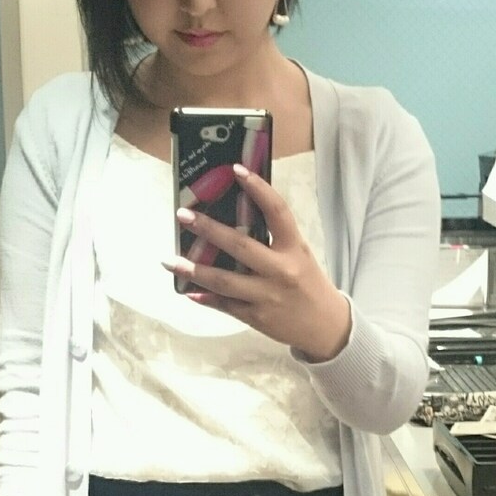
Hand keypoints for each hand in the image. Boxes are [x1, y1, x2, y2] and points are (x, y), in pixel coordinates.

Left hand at [162, 165, 350, 361]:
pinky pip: (225, 305)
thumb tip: (236, 216)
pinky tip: (187, 290)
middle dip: (208, 229)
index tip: (237, 170)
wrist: (326, 326)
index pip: (277, 212)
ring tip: (169, 260)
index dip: (258, 189)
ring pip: (225, 281)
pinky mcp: (257, 317)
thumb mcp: (299, 255)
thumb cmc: (309, 284)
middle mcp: (281, 271)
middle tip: (183, 215)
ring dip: (194, 270)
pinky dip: (206, 298)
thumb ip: (273, 239)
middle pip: (240, 246)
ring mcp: (267, 296)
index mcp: (294, 248)